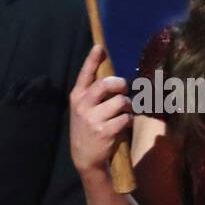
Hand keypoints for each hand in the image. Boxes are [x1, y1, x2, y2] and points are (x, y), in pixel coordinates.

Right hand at [70, 44, 133, 177]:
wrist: (85, 158)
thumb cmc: (88, 128)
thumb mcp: (83, 109)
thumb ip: (93, 94)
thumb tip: (112, 77)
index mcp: (77, 97)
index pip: (85, 75)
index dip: (92, 60)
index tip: (99, 47)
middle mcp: (82, 106)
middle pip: (106, 84)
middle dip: (120, 84)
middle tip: (124, 89)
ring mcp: (93, 119)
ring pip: (120, 101)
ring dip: (127, 106)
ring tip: (123, 112)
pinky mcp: (104, 131)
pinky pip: (125, 118)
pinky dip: (128, 121)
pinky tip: (122, 126)